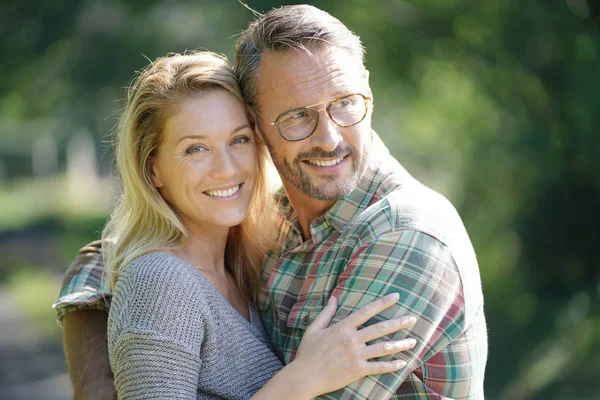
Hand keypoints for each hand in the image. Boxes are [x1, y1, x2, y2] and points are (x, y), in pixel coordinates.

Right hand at [291, 293, 415, 396]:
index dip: (382, 303)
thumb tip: (333, 297)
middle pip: (380, 328)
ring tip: (413, 341)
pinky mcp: (357, 370)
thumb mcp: (314, 329)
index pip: (366, 311)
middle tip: (413, 318)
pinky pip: (378, 367)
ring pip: (383, 348)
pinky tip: (403, 363)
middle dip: (398, 323)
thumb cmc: (307, 353)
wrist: (305, 376)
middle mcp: (351, 340)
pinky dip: (392, 365)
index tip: (396, 296)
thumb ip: (326, 313)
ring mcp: (355, 356)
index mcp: (342, 327)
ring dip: (400, 344)